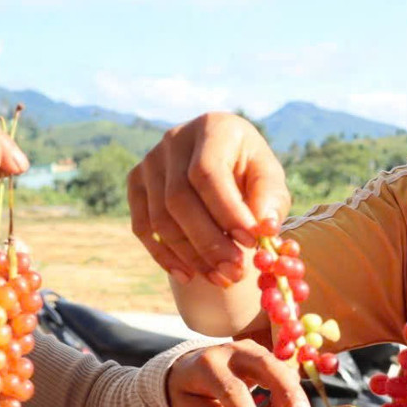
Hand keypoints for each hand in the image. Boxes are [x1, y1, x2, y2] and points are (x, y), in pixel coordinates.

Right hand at [128, 112, 289, 285]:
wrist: (222, 163)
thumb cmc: (250, 172)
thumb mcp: (269, 179)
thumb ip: (270, 200)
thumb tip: (264, 228)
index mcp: (212, 128)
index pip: (208, 173)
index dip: (226, 211)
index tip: (250, 243)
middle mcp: (174, 140)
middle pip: (178, 199)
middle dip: (208, 242)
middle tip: (235, 272)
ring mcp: (150, 162)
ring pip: (160, 219)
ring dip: (190, 255)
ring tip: (221, 278)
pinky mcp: (136, 184)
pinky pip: (143, 227)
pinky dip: (164, 256)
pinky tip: (189, 275)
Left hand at [165, 340, 314, 406]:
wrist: (187, 369)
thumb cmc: (188, 393)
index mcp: (208, 365)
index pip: (233, 390)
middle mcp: (233, 351)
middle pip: (268, 368)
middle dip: (289, 394)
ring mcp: (253, 351)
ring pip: (282, 373)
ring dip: (288, 406)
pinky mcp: (266, 357)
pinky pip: (285, 377)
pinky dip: (287, 401)